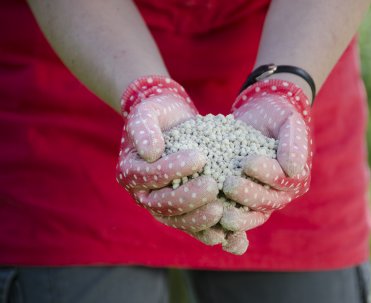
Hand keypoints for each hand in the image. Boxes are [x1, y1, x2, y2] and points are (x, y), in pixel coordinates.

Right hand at [116, 76, 221, 236]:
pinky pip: (194, 226)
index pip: (149, 176)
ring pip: (178, 220)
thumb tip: (150, 152)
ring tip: (220, 211)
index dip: (172, 170)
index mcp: (130, 173)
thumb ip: (144, 129)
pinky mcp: (184, 212)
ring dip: (199, 220)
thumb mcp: (148, 112)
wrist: (174, 122)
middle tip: (212, 186)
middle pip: (162, 204)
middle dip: (188, 198)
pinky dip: (210, 231)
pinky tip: (229, 233)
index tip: (199, 158)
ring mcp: (164, 206)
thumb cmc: (159, 114)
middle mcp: (144, 195)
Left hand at [220, 79, 312, 231]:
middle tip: (229, 183)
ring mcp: (264, 200)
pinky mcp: (245, 204)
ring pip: (254, 214)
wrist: (258, 115)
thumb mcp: (288, 121)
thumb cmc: (276, 116)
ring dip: (239, 216)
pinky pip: (239, 216)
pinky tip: (213, 222)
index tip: (248, 162)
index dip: (267, 174)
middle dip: (249, 194)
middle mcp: (283, 193)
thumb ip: (294, 142)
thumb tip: (293, 169)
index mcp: (297, 175)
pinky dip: (228, 221)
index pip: (284, 180)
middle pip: (268, 200)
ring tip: (221, 212)